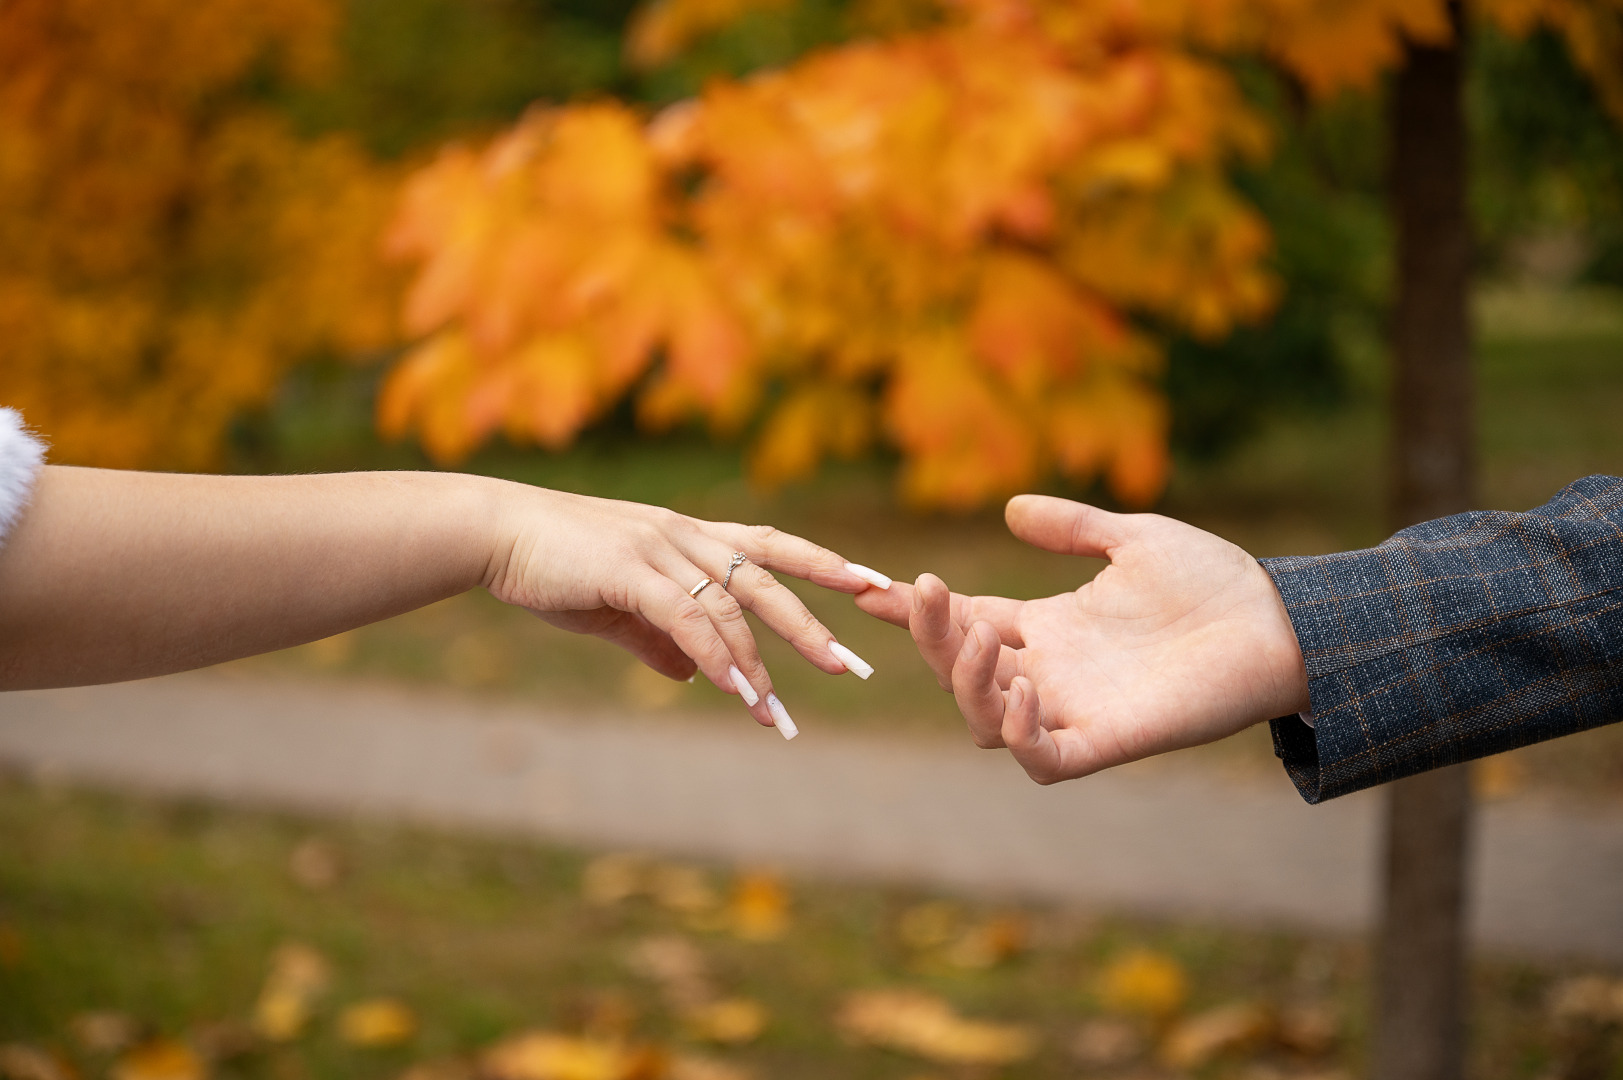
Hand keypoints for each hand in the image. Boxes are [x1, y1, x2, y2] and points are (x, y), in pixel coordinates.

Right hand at [486, 486, 887, 733]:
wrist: (496, 531)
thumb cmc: (554, 565)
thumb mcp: (617, 606)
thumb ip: (659, 638)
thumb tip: (692, 675)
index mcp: (690, 536)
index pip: (773, 544)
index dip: (824, 563)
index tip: (872, 585)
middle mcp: (686, 535)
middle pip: (769, 579)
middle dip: (813, 625)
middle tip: (853, 667)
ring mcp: (660, 548)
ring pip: (731, 605)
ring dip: (757, 663)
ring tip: (775, 713)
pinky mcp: (630, 569)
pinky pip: (687, 616)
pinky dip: (714, 654)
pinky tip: (733, 688)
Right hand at [856, 495, 1308, 781]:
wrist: (1278, 619)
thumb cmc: (1212, 579)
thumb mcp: (1130, 537)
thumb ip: (1070, 526)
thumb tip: (1010, 509)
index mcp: (1048, 626)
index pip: (964, 621)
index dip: (917, 610)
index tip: (871, 587)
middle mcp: (1050, 672)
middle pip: (959, 671)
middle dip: (932, 637)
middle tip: (927, 594)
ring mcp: (1074, 709)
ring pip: (984, 719)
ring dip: (967, 682)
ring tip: (983, 638)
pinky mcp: (1107, 740)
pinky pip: (1041, 757)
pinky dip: (1018, 733)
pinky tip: (1019, 688)